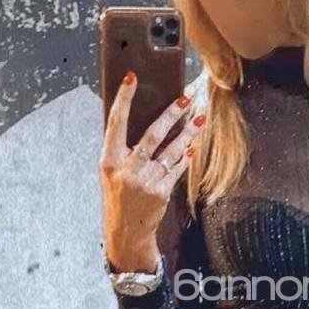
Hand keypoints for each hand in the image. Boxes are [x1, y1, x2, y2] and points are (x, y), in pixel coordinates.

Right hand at [99, 71, 204, 271]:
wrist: (125, 231)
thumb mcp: (111, 172)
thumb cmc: (119, 195)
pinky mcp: (161, 192)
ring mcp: (145, 181)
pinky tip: (193, 146)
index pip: (116, 122)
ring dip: (188, 133)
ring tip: (200, 119)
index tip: (132, 77)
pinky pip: (177, 169)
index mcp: (108, 159)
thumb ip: (122, 149)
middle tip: (186, 98)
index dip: (124, 98)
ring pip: (171, 151)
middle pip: (152, 134)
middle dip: (171, 114)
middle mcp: (126, 169)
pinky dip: (185, 157)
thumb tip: (141, 117)